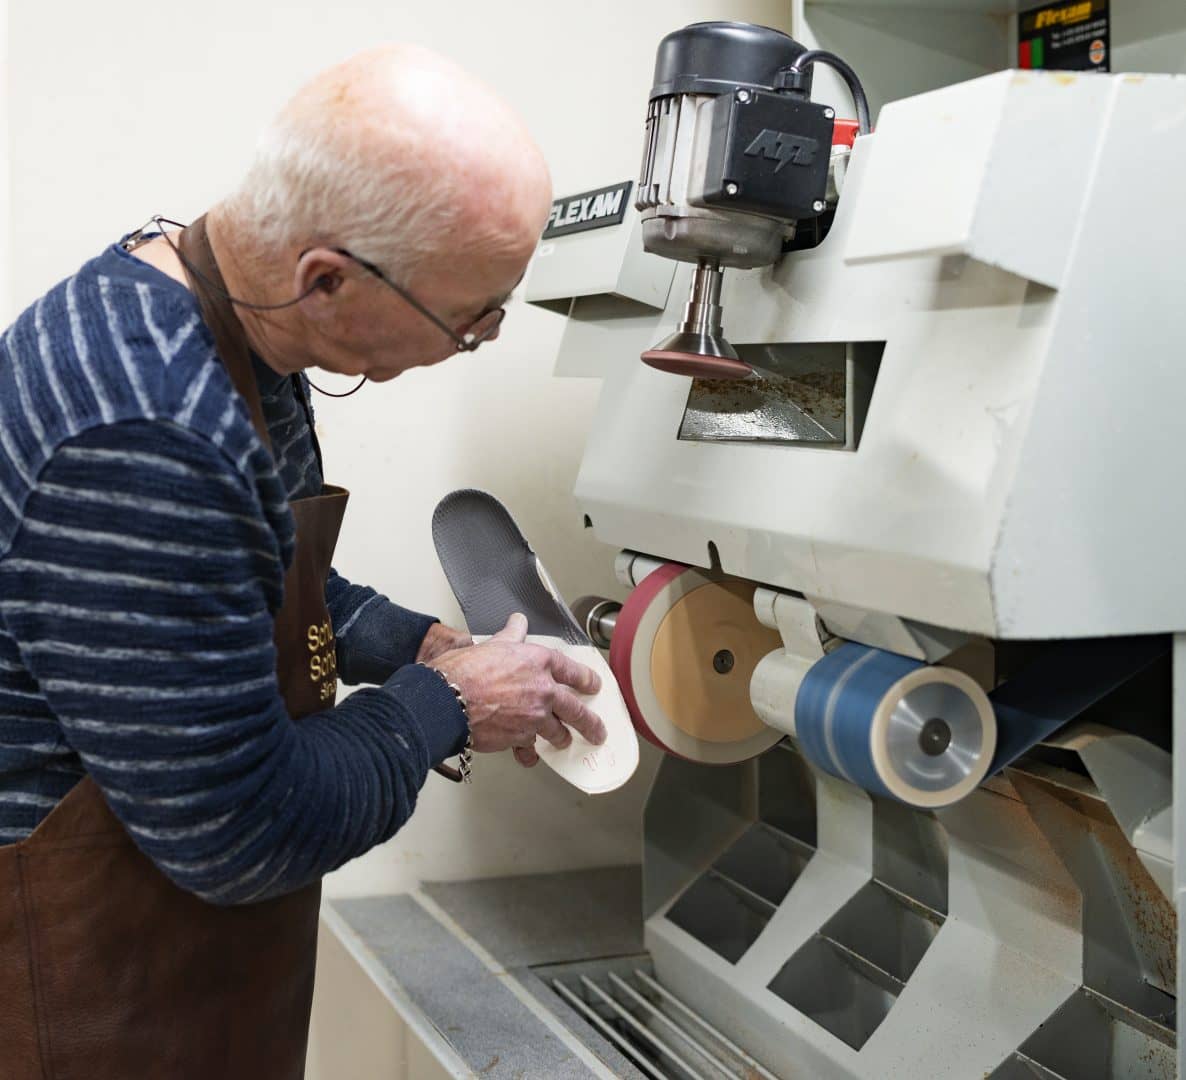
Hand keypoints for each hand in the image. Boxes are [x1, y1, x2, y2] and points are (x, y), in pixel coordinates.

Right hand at [426, 613, 606, 764]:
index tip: (593, 685)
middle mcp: (543, 690)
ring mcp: (534, 716)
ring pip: (557, 732)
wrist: (446, 700)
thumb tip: (518, 622)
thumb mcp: (492, 643)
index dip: (586, 679)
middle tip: (598, 731)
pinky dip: (529, 754)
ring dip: (561, 738)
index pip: (572, 670)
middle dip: (590, 723)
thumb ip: (511, 635)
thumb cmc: (464, 671)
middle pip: (576, 709)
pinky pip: (530, 749)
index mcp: (538, 662)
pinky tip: (529, 756)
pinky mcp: (520, 738)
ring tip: (563, 742)